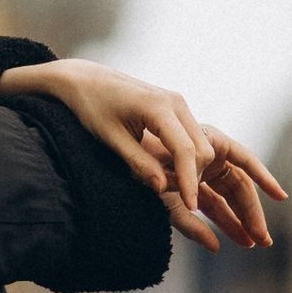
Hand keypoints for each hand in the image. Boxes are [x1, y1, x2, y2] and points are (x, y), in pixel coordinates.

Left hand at [2, 59, 284, 251]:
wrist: (87, 80)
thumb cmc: (93, 108)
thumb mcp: (110, 139)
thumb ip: (137, 162)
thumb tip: (162, 188)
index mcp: (159, 107)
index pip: (184, 151)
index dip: (188, 181)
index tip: (191, 208)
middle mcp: (176, 104)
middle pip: (202, 150)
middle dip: (201, 182)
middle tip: (193, 212)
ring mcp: (179, 107)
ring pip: (203, 148)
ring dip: (201, 175)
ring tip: (195, 205)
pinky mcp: (176, 114)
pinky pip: (194, 143)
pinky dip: (194, 165)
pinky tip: (190, 187)